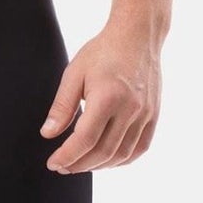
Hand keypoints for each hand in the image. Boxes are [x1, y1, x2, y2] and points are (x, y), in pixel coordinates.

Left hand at [39, 23, 160, 172]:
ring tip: (80, 163)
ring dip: (99, 166)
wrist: (138, 37)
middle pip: (104, 152)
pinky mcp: (154, 116)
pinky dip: (121, 160)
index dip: (67, 156)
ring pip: (122, 155)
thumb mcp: (74, 73)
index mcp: (108, 97)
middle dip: (80, 164)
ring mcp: (146, 114)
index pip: (85, 139)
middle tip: (63, 166)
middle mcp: (130, 109)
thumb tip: (48, 134)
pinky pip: (139, 148)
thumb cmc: (103, 51)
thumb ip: (62, 106)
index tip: (53, 163)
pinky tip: (105, 159)